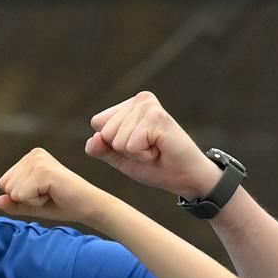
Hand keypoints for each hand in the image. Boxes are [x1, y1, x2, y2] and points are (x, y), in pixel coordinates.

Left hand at [0, 148, 114, 229]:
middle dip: (25, 198)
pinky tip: (53, 193)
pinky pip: (23, 195)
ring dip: (31, 200)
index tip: (42, 193)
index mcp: (29, 158)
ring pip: (13, 192)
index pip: (3, 184)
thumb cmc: (62, 203)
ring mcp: (38, 161)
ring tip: (50, 193)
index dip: (21, 196)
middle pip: (6, 187)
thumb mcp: (31, 205)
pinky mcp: (43, 171)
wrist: (87, 206)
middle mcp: (33, 155)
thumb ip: (13, 203)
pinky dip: (36, 201)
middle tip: (47, 194)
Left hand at [84, 91, 223, 198]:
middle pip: (105, 132)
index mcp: (130, 105)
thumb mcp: (119, 158)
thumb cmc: (154, 166)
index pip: (98, 123)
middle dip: (123, 149)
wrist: (184, 177)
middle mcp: (140, 100)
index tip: (136, 146)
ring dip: (134, 153)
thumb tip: (94, 139)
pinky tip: (160, 149)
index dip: (112, 144)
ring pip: (116, 139)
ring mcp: (149, 106)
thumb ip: (101, 148)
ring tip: (154, 148)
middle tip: (147, 149)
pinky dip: (142, 155)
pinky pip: (130, 145)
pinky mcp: (157, 117)